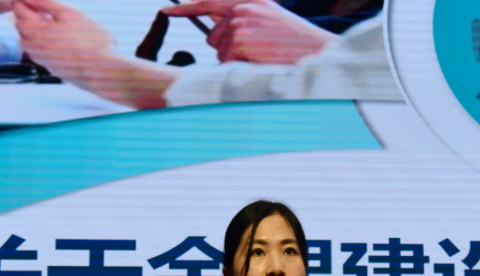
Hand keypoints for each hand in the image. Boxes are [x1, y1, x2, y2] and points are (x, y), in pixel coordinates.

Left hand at [14, 0, 112, 82]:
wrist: (101, 71)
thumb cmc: (88, 40)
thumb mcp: (69, 14)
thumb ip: (46, 3)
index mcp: (34, 29)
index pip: (18, 9)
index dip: (26, 1)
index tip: (40, 1)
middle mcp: (32, 46)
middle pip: (22, 25)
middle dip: (31, 16)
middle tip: (51, 12)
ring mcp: (41, 59)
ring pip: (30, 41)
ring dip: (39, 31)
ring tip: (59, 28)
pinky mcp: (51, 69)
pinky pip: (42, 53)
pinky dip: (47, 45)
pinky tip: (65, 43)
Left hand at [163, 0, 338, 63]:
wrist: (313, 50)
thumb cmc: (293, 41)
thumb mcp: (269, 19)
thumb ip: (243, 19)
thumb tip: (216, 30)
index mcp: (248, 0)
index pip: (208, 2)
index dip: (185, 8)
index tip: (166, 12)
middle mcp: (242, 8)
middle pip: (214, 35)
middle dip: (226, 48)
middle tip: (253, 53)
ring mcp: (240, 24)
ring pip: (219, 50)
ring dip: (235, 59)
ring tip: (259, 56)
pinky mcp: (240, 40)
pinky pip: (227, 60)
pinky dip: (239, 65)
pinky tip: (258, 60)